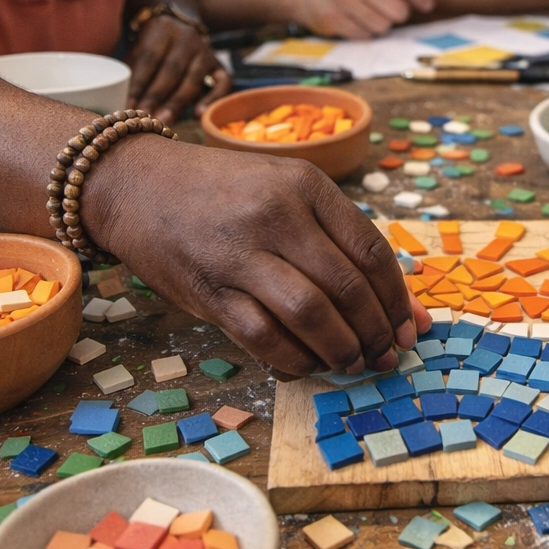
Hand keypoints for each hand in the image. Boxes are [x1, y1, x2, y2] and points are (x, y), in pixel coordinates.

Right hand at [92, 136, 431, 378]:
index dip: (398, 298)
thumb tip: (406, 307)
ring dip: (342, 350)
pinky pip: (265, 338)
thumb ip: (339, 241)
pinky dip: (295, 360)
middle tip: (387, 354)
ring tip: (353, 363)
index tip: (411, 327)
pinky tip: (309, 364)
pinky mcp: (209, 290)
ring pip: (312, 316)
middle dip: (377, 331)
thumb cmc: (223, 191)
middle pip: (347, 287)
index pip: (371, 250)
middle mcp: (277, 215)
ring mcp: (240, 254)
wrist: (137, 184)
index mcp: (305, 185)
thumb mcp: (285, 191)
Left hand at [125, 13, 230, 122]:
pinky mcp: (219, 64)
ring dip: (177, 103)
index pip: (148, 59)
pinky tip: (199, 114)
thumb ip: (130, 71)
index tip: (128, 107)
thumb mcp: (137, 48)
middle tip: (145, 118)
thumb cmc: (150, 45)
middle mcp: (187, 38)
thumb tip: (117, 103)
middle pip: (171, 70)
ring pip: (192, 79)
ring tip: (163, 121)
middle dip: (156, 97)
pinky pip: (222, 83)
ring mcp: (205, 51)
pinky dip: (212, 99)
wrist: (178, 23)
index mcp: (161, 29)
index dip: (138, 84)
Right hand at [291, 0, 435, 38]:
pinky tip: (357, 22)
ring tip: (371, 16)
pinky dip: (366, 33)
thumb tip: (426, 0)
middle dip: (401, 14)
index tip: (427, 5)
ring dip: (382, 25)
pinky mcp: (332, 19)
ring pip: (382, 25)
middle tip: (394, 12)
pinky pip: (365, 35)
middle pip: (396, 7)